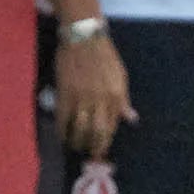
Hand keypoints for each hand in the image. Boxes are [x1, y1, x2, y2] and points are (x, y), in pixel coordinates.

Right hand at [55, 36, 136, 158]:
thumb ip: (124, 100)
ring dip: (78, 141)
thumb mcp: (121, 76)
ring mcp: (82, 97)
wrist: (84, 38)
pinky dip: (62, 130)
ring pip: (81, 128)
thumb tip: (131, 119)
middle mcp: (101, 100)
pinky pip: (63, 118)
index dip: (107, 141)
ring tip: (76, 147)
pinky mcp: (65, 94)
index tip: (103, 152)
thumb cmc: (105, 56)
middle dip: (95, 147)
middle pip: (98, 131)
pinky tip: (62, 135)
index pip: (113, 126)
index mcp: (117, 96)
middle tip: (91, 155)